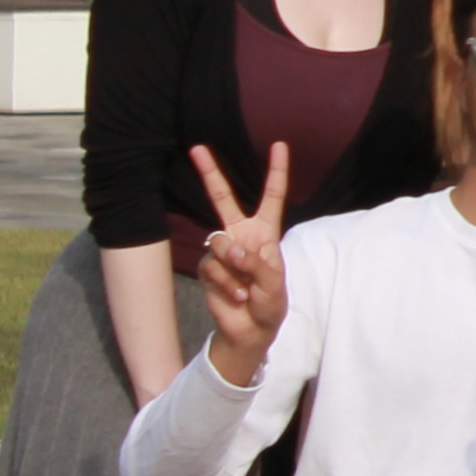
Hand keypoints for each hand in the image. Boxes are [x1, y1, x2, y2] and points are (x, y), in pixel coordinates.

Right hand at [185, 143, 291, 380]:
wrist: (250, 330)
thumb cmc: (270, 304)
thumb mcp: (276, 284)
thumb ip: (259, 265)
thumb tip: (234, 251)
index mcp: (265, 232)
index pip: (272, 197)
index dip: (276, 172)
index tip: (279, 145)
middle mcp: (241, 235)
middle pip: (223, 199)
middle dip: (210, 174)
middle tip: (196, 148)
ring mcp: (222, 251)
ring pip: (220, 243)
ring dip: (235, 267)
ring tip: (247, 287)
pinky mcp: (208, 268)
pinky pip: (214, 269)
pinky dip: (228, 285)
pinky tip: (237, 296)